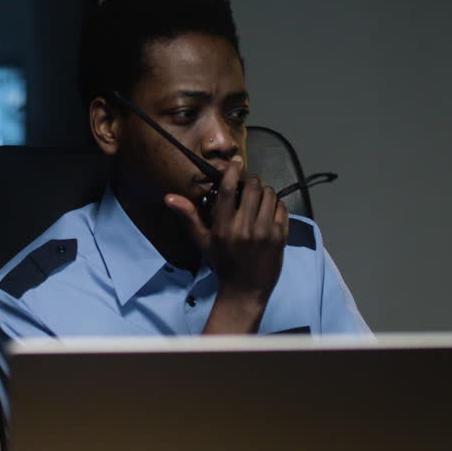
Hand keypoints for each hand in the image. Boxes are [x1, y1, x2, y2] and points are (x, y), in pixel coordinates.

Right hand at [166, 156, 289, 332]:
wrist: (246, 289)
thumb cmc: (222, 263)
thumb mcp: (203, 241)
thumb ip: (189, 216)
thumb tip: (169, 197)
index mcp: (223, 227)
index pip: (227, 189)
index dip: (232, 170)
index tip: (236, 161)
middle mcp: (244, 228)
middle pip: (252, 187)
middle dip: (251, 180)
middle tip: (248, 184)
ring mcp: (265, 232)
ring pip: (270, 194)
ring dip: (265, 190)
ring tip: (259, 197)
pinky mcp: (280, 237)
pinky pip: (282, 208)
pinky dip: (277, 204)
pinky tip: (269, 211)